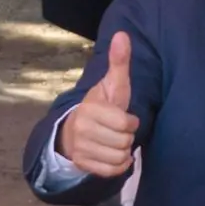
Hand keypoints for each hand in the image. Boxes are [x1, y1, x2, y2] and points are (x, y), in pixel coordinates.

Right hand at [55, 32, 142, 181]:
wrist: (74, 131)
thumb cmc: (101, 106)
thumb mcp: (113, 84)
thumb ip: (119, 62)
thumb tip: (123, 34)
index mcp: (90, 109)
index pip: (125, 124)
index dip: (130, 122)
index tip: (123, 118)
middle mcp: (82, 129)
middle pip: (124, 142)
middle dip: (126, 137)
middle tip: (115, 130)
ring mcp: (81, 148)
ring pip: (120, 157)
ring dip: (122, 151)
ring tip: (113, 140)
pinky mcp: (83, 164)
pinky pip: (113, 171)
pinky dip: (118, 165)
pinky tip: (112, 154)